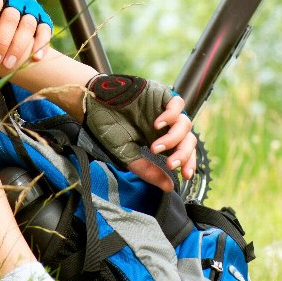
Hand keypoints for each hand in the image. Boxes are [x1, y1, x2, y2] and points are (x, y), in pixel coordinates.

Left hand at [0, 0, 52, 71]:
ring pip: (28, 26)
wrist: (0, 7)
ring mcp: (31, 10)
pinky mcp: (42, 21)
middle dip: (2, 40)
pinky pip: (45, 31)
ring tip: (8, 64)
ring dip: (19, 46)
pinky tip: (34, 58)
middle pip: (11, 17)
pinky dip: (42, 44)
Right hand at [84, 74, 196, 193]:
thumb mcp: (128, 154)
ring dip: (174, 139)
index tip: (185, 176)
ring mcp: (163, 108)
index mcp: (159, 138)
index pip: (183, 151)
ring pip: (185, 123)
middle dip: (183, 154)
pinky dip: (171, 116)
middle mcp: (165, 124)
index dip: (188, 162)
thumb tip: (169, 187)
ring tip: (155, 148)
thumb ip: (148, 170)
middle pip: (188, 139)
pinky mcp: (160, 93)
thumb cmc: (106, 126)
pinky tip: (158, 125)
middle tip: (171, 164)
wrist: (92, 103)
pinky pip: (177, 104)